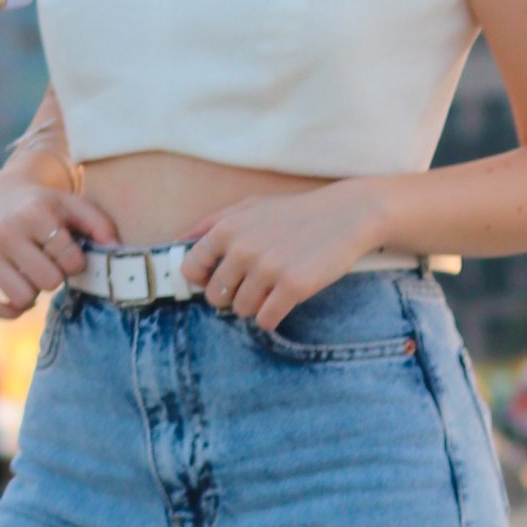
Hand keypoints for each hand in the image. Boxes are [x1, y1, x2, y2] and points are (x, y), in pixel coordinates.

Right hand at [0, 168, 118, 318]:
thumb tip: (116, 250)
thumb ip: (100, 225)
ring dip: (33, 293)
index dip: (74, 261)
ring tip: (31, 275)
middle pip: (48, 282)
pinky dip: (9, 310)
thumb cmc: (44, 208)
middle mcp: (5, 231)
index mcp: (34, 214)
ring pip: (22, 298)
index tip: (66, 252)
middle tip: (47, 263)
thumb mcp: (73, 206)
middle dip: (53, 276)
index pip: (70, 259)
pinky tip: (17, 295)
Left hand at [180, 179, 390, 333]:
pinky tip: (285, 299)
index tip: (221, 278)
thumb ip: (211, 222)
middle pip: (216, 297)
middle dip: (232, 294)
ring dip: (255, 304)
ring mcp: (268, 269)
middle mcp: (243, 249)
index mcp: (227, 229)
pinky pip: (266, 320)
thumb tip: (179, 242)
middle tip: (256, 282)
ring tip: (275, 285)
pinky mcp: (293, 287)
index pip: (191, 269)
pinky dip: (273, 315)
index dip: (204, 279)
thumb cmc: (295, 212)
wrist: (347, 215)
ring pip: (241, 311)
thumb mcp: (250, 206)